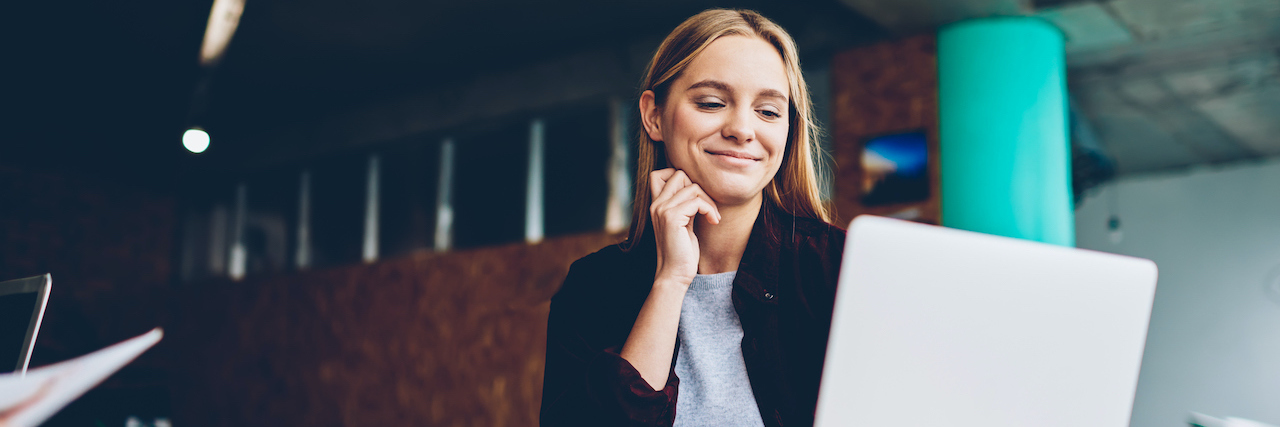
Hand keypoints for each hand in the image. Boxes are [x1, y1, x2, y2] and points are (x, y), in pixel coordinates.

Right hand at [649, 168, 719, 285]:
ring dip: (709, 200)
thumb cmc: (682, 252)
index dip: (681, 178)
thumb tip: (697, 188)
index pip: (660, 173)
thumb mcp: (683, 223)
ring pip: (692, 186)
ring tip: (713, 216)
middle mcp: (656, 204)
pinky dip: (710, 209)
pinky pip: (697, 201)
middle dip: (699, 188)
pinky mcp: (672, 218)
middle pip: (679, 174)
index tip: (695, 197)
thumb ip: (684, 205)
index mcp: (656, 205)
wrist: (674, 274)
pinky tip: (713, 221)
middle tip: (707, 207)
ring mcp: (662, 210)